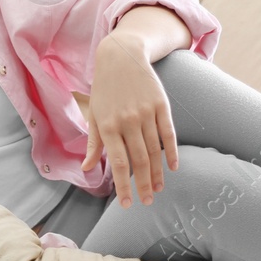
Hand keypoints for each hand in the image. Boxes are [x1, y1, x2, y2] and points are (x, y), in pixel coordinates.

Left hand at [79, 36, 179, 207]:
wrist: (121, 56)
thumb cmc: (104, 90)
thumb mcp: (94, 115)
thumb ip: (94, 144)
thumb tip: (86, 169)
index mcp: (108, 126)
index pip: (119, 164)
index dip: (123, 186)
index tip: (126, 204)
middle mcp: (127, 121)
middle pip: (139, 161)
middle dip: (143, 185)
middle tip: (148, 202)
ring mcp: (145, 113)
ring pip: (154, 151)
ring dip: (157, 173)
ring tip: (158, 189)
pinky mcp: (161, 105)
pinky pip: (169, 134)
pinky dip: (172, 152)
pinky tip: (173, 167)